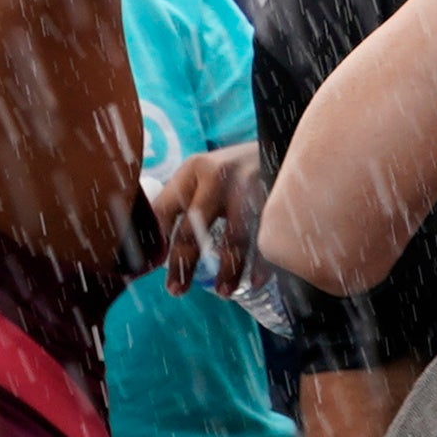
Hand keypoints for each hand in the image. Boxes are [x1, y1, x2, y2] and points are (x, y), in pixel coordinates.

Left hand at [145, 141, 262, 295]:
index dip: (156, 241)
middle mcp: (219, 175)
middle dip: (184, 263)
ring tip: (223, 292)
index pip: (164, 208)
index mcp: (194, 170)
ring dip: (228, 269)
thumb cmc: (238, 168)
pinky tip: (257, 281)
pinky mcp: (276, 195)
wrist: (285, 145)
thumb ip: (184, 200)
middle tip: (176, 290)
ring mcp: (250, 184)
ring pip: (234, 236)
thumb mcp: (207, 173)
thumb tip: (156, 244)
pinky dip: (263, 263)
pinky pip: (266, 236)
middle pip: (194, 226)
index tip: (152, 268)